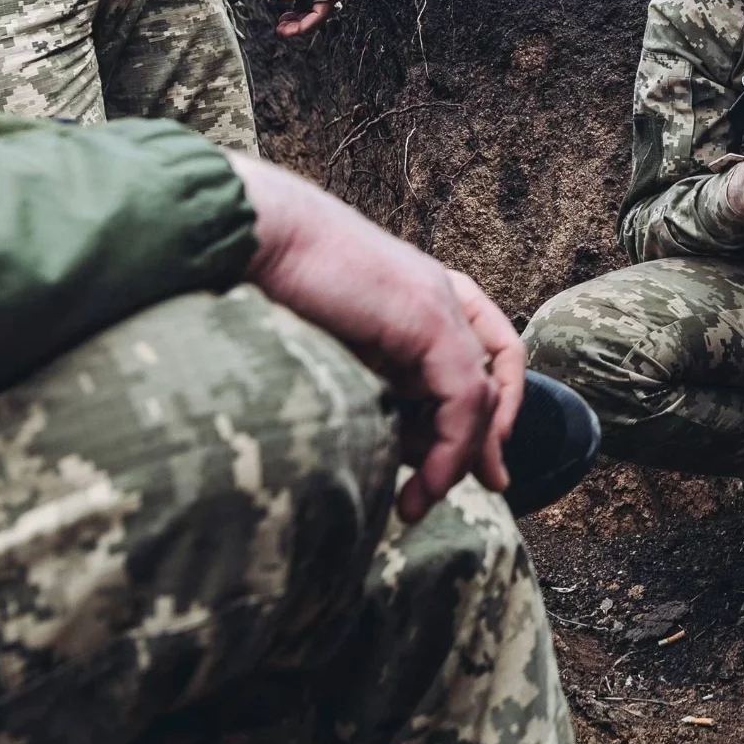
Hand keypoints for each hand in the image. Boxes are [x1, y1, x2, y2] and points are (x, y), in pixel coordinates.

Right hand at [231, 154, 520, 520]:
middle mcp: (439, 296)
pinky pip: (466, 396)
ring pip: (479, 396)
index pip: (484, 358)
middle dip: (472, 449)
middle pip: (487, 382)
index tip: (475, 470)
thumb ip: (371, 382)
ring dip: (456, 461)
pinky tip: (422, 486)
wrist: (254, 237)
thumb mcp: (333, 349)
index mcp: (419, 295)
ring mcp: (439, 304)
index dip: (488, 415)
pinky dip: (453, 450)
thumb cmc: (267, 287)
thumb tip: (394, 444)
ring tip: (414, 506)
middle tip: (433, 498)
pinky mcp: (430, 318)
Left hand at [240, 0, 340, 40]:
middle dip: (306, 23)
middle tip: (281, 31)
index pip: (327, 2)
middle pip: (325, 7)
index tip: (292, 31)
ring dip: (302, 19)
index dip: (312, 21)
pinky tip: (284, 15)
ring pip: (317, 5)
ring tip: (281, 26)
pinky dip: (300, 10)